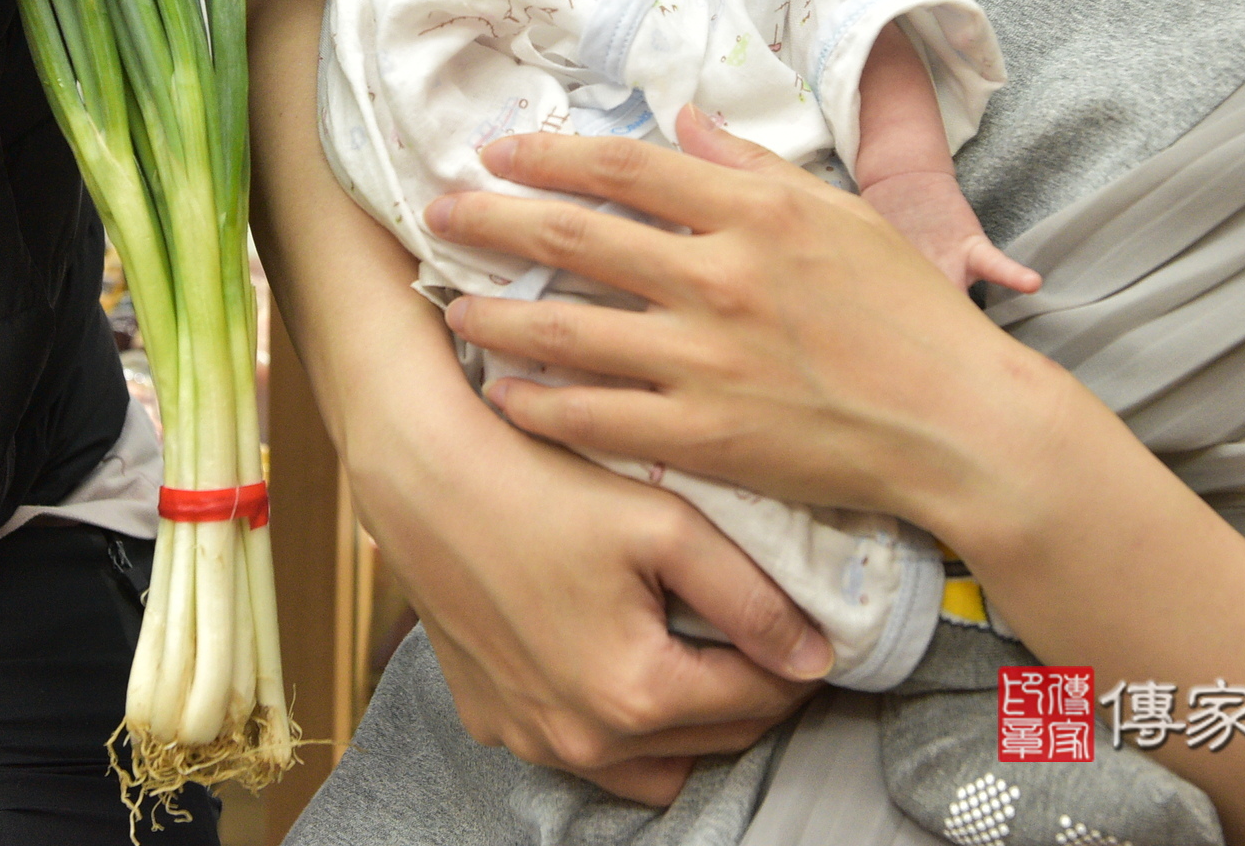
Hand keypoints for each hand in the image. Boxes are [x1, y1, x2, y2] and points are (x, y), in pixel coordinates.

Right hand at [348, 384, 829, 804]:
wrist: (426, 478)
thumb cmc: (546, 487)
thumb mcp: (665, 527)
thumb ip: (751, 598)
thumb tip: (818, 658)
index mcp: (635, 695)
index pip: (758, 702)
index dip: (797, 663)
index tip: (811, 629)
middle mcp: (582, 741)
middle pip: (710, 741)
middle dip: (750, 696)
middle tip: (764, 638)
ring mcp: (530, 740)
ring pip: (648, 766)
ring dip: (685, 724)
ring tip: (697, 654)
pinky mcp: (492, 723)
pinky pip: (579, 751)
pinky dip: (614, 724)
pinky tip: (616, 656)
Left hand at [430, 108, 1078, 540]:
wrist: (957, 422)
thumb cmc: (907, 314)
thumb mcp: (840, 214)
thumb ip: (752, 166)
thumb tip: (682, 116)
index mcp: (753, 212)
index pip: (622, 166)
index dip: (547, 153)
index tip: (497, 153)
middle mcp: (718, 277)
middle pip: (573, 236)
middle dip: (492, 220)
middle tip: (439, 213)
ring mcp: (705, 360)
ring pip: (567, 330)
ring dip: (496, 315)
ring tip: (451, 305)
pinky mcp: (703, 435)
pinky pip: (594, 417)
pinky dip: (538, 405)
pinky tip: (501, 395)